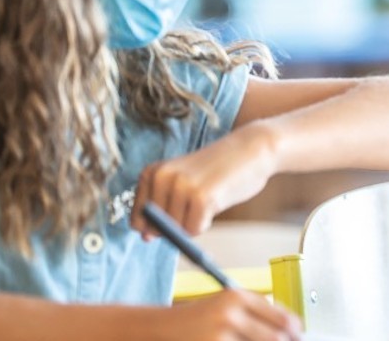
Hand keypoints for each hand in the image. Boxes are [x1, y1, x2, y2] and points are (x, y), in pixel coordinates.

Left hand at [131, 128, 277, 239]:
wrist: (250, 150)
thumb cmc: (216, 170)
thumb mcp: (180, 182)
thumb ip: (159, 209)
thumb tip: (146, 238)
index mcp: (151, 173)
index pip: (138, 220)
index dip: (158, 224)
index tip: (178, 207)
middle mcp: (162, 177)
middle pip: (157, 228)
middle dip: (178, 223)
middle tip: (197, 199)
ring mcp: (181, 187)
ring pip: (176, 231)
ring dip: (194, 222)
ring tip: (208, 197)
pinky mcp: (201, 197)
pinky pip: (194, 230)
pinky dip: (205, 224)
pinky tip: (215, 202)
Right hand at [167, 288, 302, 340]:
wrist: (158, 329)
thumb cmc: (196, 320)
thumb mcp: (225, 306)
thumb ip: (256, 313)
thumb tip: (292, 328)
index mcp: (237, 297)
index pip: (281, 317)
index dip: (295, 331)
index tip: (298, 336)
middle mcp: (230, 314)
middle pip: (276, 338)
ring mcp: (220, 335)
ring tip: (251, 340)